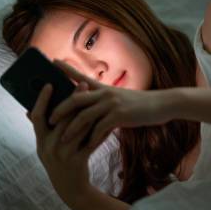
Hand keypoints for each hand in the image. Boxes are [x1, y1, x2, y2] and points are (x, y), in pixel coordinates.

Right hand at [26, 81, 95, 206]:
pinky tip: (109, 119)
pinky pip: (91, 141)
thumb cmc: (60, 162)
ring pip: (79, 128)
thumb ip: (43, 130)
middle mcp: (49, 148)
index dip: (42, 100)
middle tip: (83, 84)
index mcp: (40, 142)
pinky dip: (100, 129)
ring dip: (89, 111)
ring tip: (97, 98)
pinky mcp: (79, 161)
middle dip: (74, 100)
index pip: (38, 117)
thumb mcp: (46, 148)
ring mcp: (64, 155)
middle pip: (62, 119)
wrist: (71, 190)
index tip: (50, 83)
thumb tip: (31, 109)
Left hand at [50, 59, 177, 150]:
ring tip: (62, 140)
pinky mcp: (120, 115)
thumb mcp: (121, 97)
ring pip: (84, 116)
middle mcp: (105, 93)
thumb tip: (91, 105)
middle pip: (75, 99)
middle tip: (48, 119)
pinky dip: (91, 139)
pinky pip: (99, 128)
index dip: (66, 69)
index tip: (52, 62)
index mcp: (104, 88)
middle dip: (60, 110)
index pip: (81, 76)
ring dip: (71, 129)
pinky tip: (87, 147)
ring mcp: (112, 104)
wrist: (162, 105)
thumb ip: (105, 99)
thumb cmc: (141, 104)